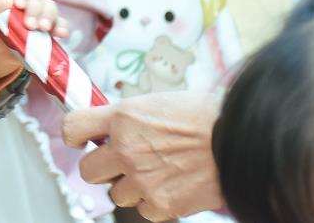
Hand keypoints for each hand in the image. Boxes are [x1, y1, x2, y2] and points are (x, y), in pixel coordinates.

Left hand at [9, 0, 67, 36]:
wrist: (0, 55)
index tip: (17, 5)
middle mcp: (27, 1)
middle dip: (33, 9)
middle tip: (30, 24)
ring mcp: (40, 13)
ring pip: (49, 6)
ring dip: (47, 16)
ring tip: (43, 28)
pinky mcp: (51, 26)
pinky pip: (60, 22)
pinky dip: (61, 26)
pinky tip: (60, 34)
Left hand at [63, 91, 222, 220]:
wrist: (241, 140)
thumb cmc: (204, 116)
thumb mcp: (158, 102)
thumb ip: (128, 117)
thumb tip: (110, 127)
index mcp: (123, 117)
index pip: (72, 128)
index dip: (74, 135)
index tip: (81, 139)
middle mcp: (126, 149)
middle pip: (88, 170)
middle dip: (102, 167)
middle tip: (121, 162)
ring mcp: (143, 179)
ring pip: (116, 194)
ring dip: (131, 187)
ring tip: (156, 172)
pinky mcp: (163, 204)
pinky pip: (144, 211)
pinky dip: (155, 203)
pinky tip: (172, 186)